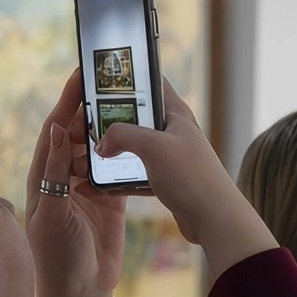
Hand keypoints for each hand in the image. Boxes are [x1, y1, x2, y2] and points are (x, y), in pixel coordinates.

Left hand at [26, 69, 126, 296]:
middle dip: (93, 109)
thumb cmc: (57, 258)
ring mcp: (88, 190)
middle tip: (114, 85)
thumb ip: (55, 171)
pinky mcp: (110, 203)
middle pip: (79, 133)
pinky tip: (142, 141)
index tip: (81, 74)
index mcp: (43, 176)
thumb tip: (57, 129)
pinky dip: (128, 156)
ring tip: (131, 106)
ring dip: (113, 129)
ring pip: (100, 149)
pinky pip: (118, 171)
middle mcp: (63, 178)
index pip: (54, 129)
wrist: (80, 295)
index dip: (67, 101)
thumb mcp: (53, 215)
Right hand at [95, 79, 276, 277]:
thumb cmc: (191, 176)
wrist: (215, 220)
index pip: (151, 81)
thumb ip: (122, 135)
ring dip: (111, 152)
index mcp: (176, 113)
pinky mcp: (167, 181)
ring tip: (84, 154)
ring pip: (133, 148)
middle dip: (109, 119)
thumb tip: (101, 144)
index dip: (127, 76)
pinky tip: (95, 186)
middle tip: (82, 122)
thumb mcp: (153, 146)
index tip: (100, 78)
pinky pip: (135, 175)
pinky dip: (117, 180)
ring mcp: (170, 157)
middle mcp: (174, 132)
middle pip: (136, 117)